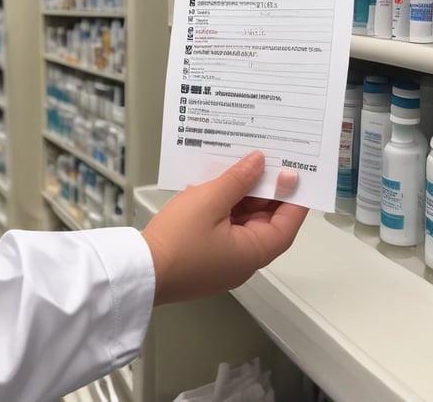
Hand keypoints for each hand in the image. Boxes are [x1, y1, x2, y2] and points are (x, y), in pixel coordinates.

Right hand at [142, 150, 307, 305]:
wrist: (138, 270)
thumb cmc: (176, 242)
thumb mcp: (209, 201)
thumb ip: (238, 180)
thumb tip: (259, 163)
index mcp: (253, 252)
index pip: (287, 224)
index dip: (293, 197)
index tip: (294, 172)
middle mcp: (243, 260)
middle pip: (265, 222)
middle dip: (265, 191)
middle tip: (264, 161)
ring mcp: (224, 260)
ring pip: (243, 223)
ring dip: (242, 197)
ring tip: (238, 167)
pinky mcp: (206, 257)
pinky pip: (224, 228)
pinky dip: (225, 207)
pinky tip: (216, 186)